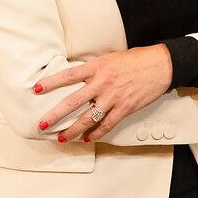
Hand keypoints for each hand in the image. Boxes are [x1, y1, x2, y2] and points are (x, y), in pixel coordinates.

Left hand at [33, 44, 173, 141]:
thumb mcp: (110, 58)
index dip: (51, 83)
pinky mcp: (124, 108)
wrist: (160, 65)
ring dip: (73, 130)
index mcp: (97, 67)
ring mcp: (113, 97)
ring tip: (62, 138)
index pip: (68, 75)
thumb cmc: (136, 60)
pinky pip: (107, 124)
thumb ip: (94, 69)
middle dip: (55, 115)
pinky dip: (96, 133)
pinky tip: (87, 139)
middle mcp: (102, 83)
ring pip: (88, 118)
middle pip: (73, 101)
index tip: (36, 89)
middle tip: (42, 124)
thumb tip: (79, 76)